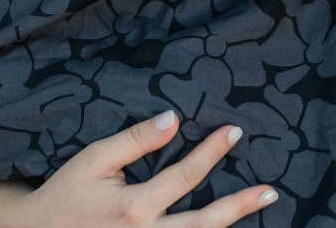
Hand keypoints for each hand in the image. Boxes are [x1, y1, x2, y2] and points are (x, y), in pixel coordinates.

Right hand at [17, 111, 279, 227]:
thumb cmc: (65, 192)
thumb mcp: (95, 158)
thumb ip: (136, 139)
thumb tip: (175, 118)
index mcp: (134, 207)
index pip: (186, 175)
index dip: (213, 151)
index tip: (235, 131)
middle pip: (204, 223)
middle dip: (239, 206)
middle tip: (270, 191)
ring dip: (229, 226)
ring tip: (259, 206)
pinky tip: (223, 226)